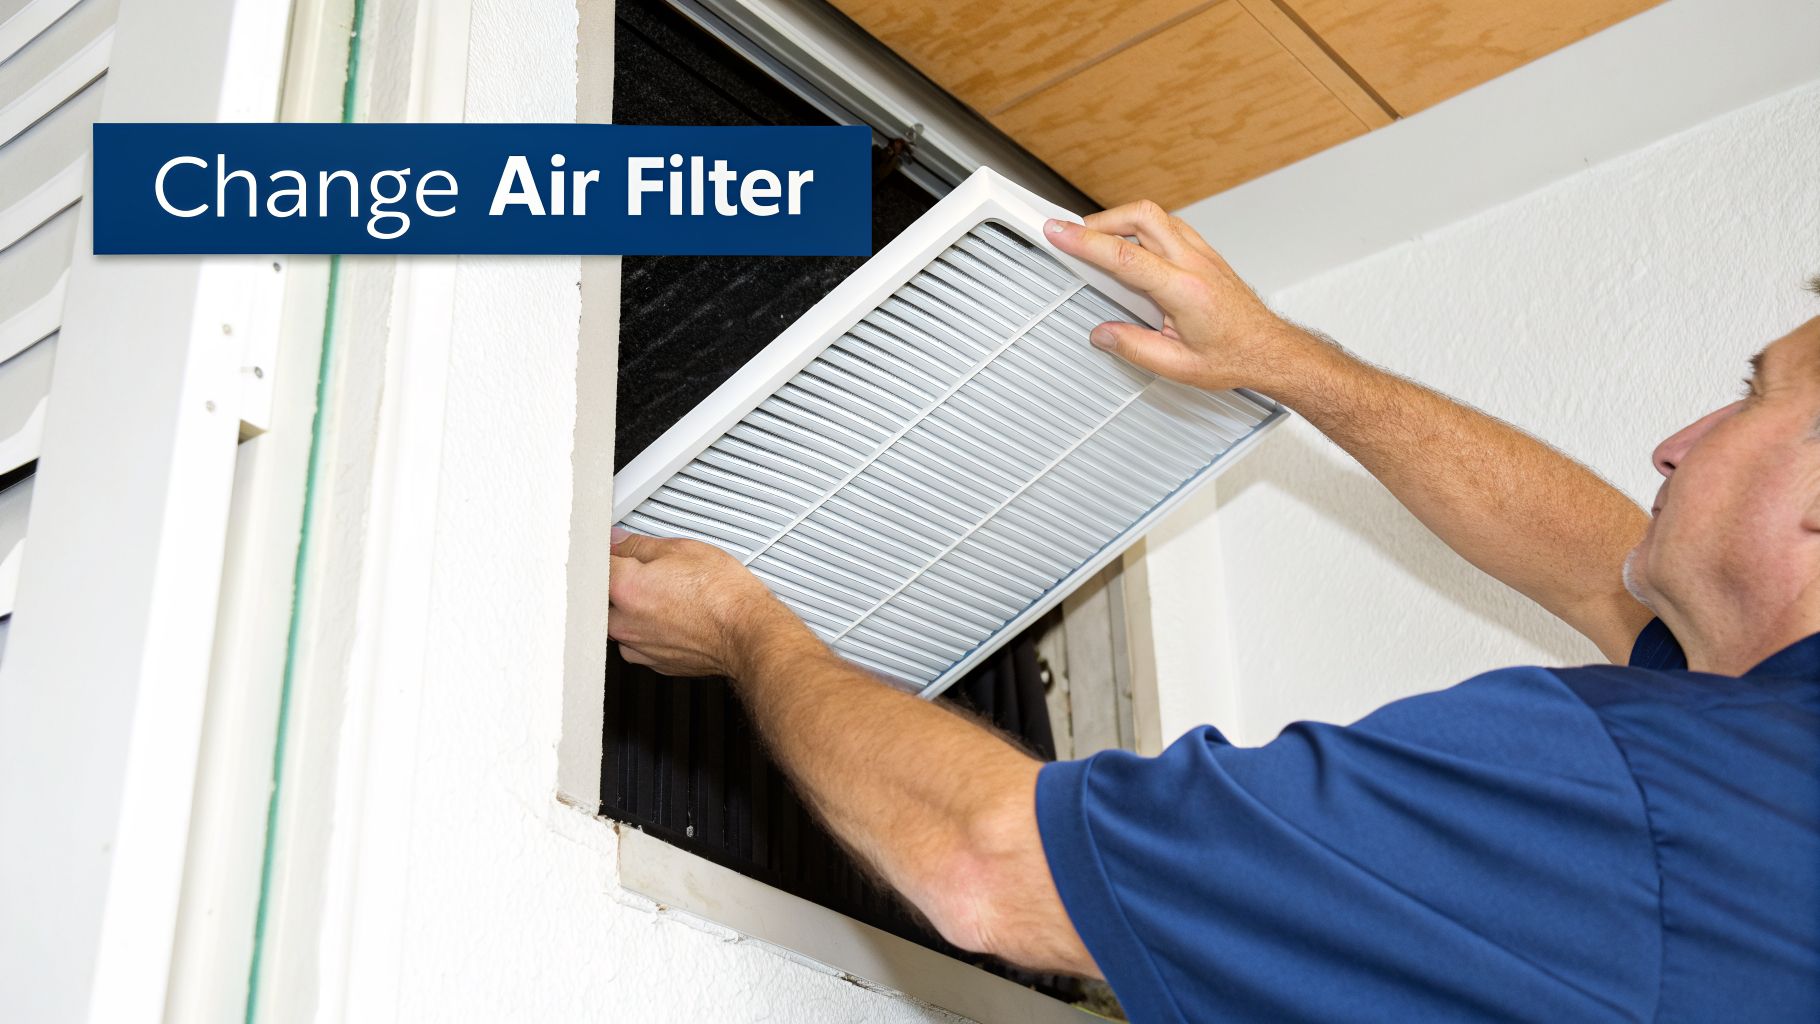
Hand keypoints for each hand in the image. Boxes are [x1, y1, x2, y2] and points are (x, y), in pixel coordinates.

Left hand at [607, 528, 814, 677]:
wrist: (747, 631)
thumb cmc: (722, 594)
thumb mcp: (681, 549)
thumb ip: (639, 545)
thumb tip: (618, 541)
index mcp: (624, 588)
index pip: (595, 563)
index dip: (606, 552)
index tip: (614, 548)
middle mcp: (624, 622)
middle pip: (603, 598)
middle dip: (618, 585)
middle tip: (646, 574)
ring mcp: (638, 647)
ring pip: (621, 624)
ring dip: (634, 611)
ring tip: (666, 599)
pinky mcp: (655, 663)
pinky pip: (641, 643)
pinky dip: (651, 632)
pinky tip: (674, 619)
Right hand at [1044, 200, 1319, 393]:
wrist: (1269, 350)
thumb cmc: (1233, 356)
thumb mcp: (1178, 366)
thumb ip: (1134, 348)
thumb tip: (1102, 334)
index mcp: (1184, 291)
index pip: (1126, 256)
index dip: (1086, 242)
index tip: (1059, 232)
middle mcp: (1194, 263)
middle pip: (1141, 216)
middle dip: (1101, 220)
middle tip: (1075, 236)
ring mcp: (1201, 253)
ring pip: (1154, 215)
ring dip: (1121, 221)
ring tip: (1098, 242)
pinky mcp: (1204, 253)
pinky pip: (1168, 225)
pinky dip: (1142, 228)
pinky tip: (1131, 247)